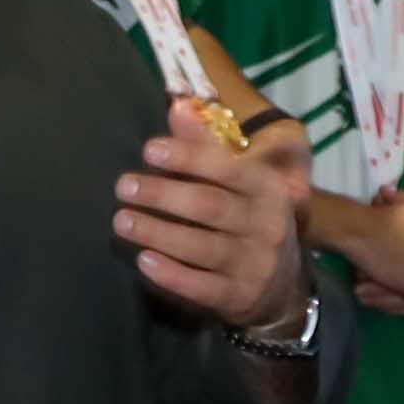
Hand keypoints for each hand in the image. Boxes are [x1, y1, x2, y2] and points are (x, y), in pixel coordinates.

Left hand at [112, 112, 315, 333]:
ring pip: (203, 247)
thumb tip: (177, 106)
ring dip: (158, 232)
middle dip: (163, 194)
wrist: (282, 287)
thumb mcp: (240, 183)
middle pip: (210, 206)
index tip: (148, 149)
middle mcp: (267, 225)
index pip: (228, 168)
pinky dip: (171, 274)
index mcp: (268, 188)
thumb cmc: (249, 219)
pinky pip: (202, 287)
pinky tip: (143, 260)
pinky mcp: (239, 297)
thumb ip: (206, 147)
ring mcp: (256, 264)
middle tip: (123, 186)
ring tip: (121, 221)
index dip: (188, 157)